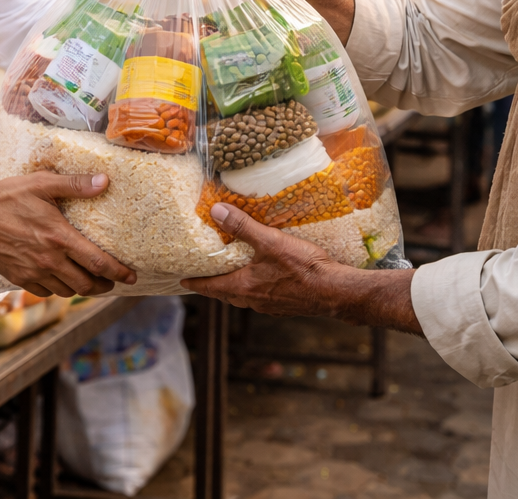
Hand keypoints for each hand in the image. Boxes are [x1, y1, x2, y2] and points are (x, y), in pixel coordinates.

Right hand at [0, 172, 136, 296]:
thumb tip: (105, 181)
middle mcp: (47, 260)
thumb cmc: (7, 195)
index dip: (118, 272)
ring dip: (82, 288)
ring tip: (90, 280)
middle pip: (86, 284)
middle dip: (105, 285)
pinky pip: (45, 292)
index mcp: (58, 237)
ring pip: (67, 291)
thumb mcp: (43, 183)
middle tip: (114, 280)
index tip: (132, 276)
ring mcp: (32, 272)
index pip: (98, 262)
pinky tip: (62, 279)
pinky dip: (58, 289)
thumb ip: (75, 184)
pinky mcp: (18, 278)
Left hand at [182, 203, 420, 332]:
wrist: (336, 292)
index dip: (194, 281)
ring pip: (242, 296)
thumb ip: (243, 226)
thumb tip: (217, 211)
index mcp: (243, 287)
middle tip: (204, 274)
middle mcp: (252, 301)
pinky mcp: (285, 305)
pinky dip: (253, 287)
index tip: (181, 279)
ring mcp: (269, 305)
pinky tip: (262, 276)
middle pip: (224, 294)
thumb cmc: (303, 269)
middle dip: (213, 284)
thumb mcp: (270, 242)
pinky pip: (260, 296)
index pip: (209, 287)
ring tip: (230, 272)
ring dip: (233, 286)